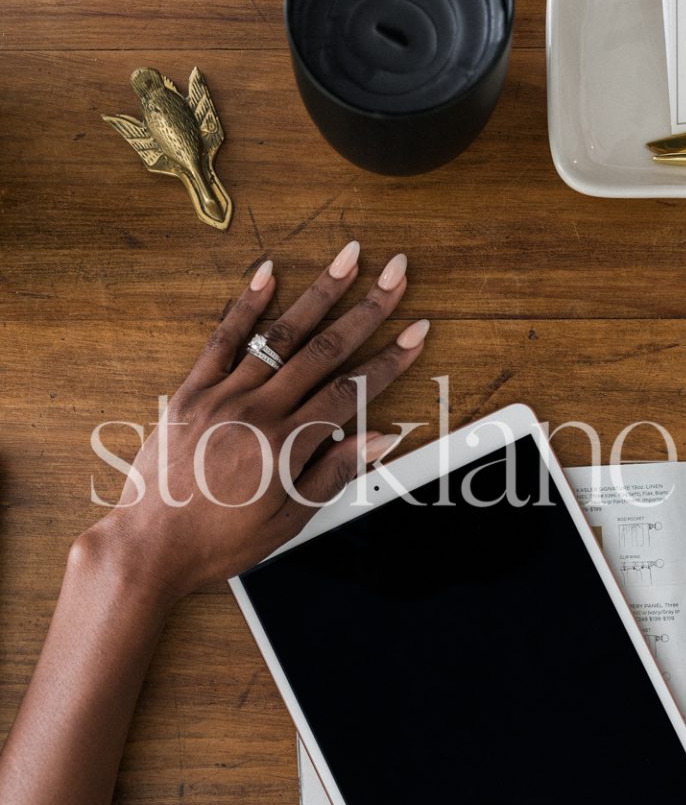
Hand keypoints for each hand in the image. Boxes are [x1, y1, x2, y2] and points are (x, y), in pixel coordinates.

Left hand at [87, 242, 428, 603]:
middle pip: (324, 350)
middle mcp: (257, 411)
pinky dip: (246, 304)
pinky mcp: (191, 390)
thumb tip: (376, 440)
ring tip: (348, 259)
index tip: (415, 333)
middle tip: (395, 275)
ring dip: (320, 293)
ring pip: (281, 334)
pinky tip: (268, 273)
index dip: (388, 360)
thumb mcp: (288, 520)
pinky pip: (222, 338)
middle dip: (367, 310)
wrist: (151, 545)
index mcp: (286, 444)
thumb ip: (332, 473)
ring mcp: (222, 395)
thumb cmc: (219, 540)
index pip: (351, 391)